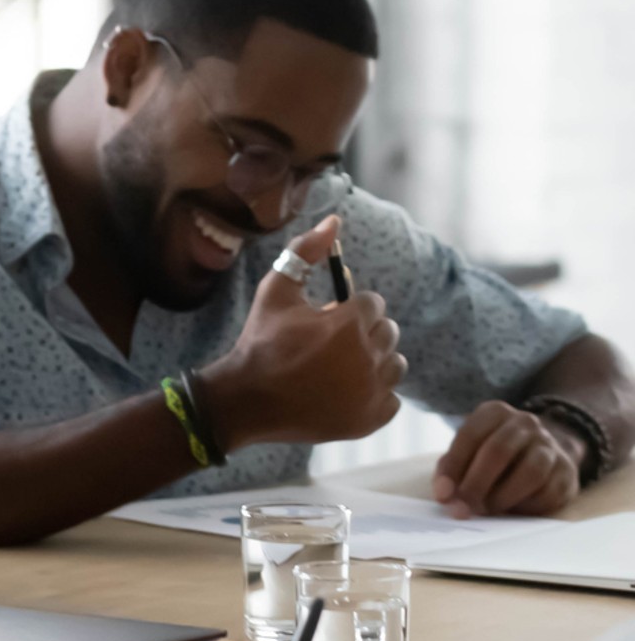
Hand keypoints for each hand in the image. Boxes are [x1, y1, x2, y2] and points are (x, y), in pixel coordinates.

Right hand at [201, 216, 407, 447]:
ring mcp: (370, 392)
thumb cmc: (260, 342)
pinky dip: (374, 394)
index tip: (325, 320)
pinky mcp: (369, 419)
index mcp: (348, 323)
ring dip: (374, 362)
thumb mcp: (276, 290)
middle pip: (388, 331)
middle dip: (362, 332)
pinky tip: (345, 391)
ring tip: (340, 366)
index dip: (348, 309)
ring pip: (395, 364)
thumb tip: (334, 220)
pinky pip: (391, 399)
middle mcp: (366, 357)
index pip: (373, 303)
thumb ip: (306, 251)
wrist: (246, 401)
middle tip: (328, 344)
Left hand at [433, 401, 584, 516]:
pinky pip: (548, 493)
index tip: (443, 495)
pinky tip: (513, 510)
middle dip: (476, 484)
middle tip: (462, 509)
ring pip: (530, 472)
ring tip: (487, 510)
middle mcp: (525, 423)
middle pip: (499, 451)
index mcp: (495, 412)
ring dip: (503, 497)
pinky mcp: (567, 472)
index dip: (454, 467)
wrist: (542, 452)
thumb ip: (452, 469)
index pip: (470, 435)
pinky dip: (526, 507)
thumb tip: (446, 495)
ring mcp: (550, 445)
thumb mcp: (469, 452)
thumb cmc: (493, 456)